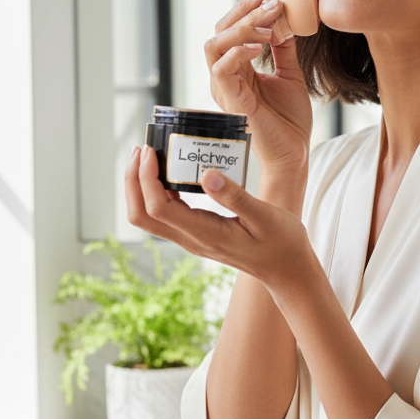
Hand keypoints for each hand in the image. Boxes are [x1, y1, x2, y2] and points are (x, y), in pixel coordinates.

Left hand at [125, 145, 314, 295]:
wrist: (287, 269)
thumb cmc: (281, 242)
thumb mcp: (265, 216)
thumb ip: (235, 196)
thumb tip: (207, 174)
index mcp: (205, 234)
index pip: (158, 208)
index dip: (146, 179)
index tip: (150, 151)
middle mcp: (191, 239)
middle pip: (141, 215)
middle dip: (132, 182)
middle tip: (140, 149)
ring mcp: (192, 239)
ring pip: (148, 216)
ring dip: (140, 187)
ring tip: (148, 156)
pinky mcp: (196, 234)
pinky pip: (164, 214)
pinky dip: (155, 191)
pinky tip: (168, 172)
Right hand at [204, 0, 312, 176]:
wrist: (295, 152)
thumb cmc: (290, 120)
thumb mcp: (290, 74)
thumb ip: (283, 47)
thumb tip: (284, 17)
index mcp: (237, 69)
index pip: (231, 30)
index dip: (247, 8)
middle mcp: (225, 77)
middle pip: (219, 31)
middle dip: (244, 11)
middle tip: (270, 0)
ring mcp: (225, 89)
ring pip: (214, 45)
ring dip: (242, 28)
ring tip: (269, 25)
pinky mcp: (231, 101)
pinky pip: (221, 69)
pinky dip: (238, 50)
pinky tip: (261, 45)